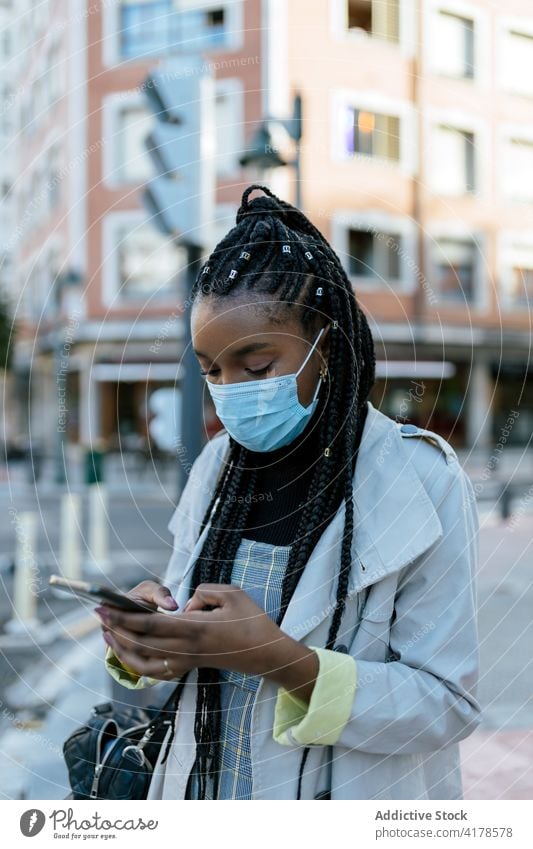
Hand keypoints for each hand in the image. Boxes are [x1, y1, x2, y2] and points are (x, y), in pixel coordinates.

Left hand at [97, 583, 318, 700]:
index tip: (106, 608)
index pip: (149, 624)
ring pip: (144, 663)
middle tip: (98, 615)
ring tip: (109, 634)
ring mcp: (187, 661)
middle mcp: (186, 648)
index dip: (124, 617)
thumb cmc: (252, 621)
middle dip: (116, 629)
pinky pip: (156, 671)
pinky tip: (130, 652)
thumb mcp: (231, 593)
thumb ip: (202, 592)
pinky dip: (138, 664)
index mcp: (194, 628)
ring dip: (122, 649)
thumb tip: (184, 606)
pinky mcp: (190, 667)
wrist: (266, 653)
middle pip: (141, 643)